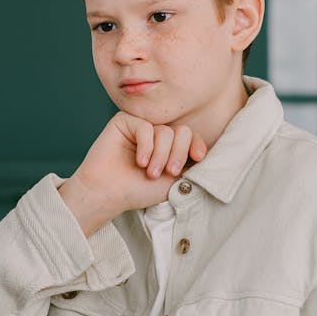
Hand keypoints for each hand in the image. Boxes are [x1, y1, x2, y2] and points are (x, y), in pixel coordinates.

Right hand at [58, 112, 206, 236]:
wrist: (107, 194)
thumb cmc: (137, 191)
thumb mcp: (173, 180)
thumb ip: (189, 164)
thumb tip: (208, 151)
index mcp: (168, 147)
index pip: (190, 137)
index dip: (197, 145)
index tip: (198, 158)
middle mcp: (156, 135)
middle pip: (182, 131)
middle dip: (178, 153)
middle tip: (168, 171)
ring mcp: (140, 127)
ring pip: (166, 130)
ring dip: (161, 154)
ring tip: (149, 172)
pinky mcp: (124, 121)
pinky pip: (146, 126)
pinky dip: (146, 146)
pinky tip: (140, 161)